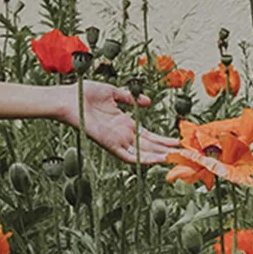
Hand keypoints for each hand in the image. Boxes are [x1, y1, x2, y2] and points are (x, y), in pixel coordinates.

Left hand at [60, 80, 180, 163]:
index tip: (179, 141)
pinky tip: (156, 161)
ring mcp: (116, 140)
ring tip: (175, 160)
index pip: (148, 135)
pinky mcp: (108, 144)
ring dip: (158, 157)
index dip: (164, 139)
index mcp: (124, 123)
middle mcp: (122, 134)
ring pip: (142, 154)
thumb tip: (147, 102)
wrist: (67, 98)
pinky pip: (127, 156)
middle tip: (185, 154)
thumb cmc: (84, 94)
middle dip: (166, 151)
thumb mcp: (114, 93)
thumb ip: (130, 98)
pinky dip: (142, 159)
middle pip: (149, 146)